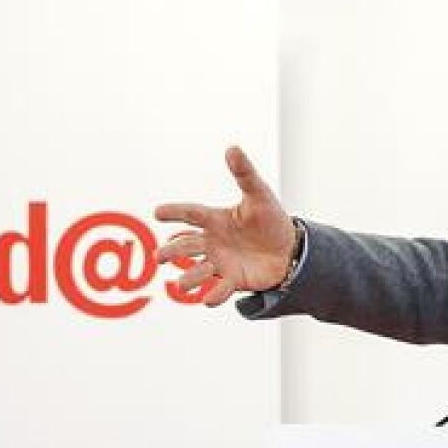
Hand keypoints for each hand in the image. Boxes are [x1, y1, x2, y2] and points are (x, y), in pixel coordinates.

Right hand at [155, 145, 296, 306]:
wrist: (289, 249)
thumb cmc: (270, 219)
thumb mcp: (259, 194)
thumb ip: (244, 173)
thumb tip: (232, 148)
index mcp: (215, 220)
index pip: (190, 214)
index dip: (174, 212)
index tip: (157, 212)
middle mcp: (212, 242)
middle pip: (185, 246)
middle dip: (171, 251)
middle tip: (159, 256)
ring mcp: (220, 263)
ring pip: (195, 272)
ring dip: (188, 277)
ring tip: (183, 282)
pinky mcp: (232, 281)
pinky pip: (218, 290)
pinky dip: (213, 295)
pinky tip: (209, 298)